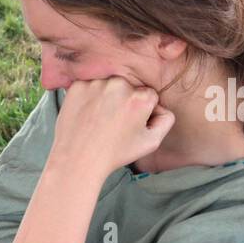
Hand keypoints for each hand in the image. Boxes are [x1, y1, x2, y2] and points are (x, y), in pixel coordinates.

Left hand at [50, 77, 172, 176]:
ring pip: (108, 85)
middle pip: (128, 87)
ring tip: (99, 120)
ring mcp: (96, 83)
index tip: (130, 123)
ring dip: (105, 97)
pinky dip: (88, 97)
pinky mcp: (77, 86)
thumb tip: (160, 106)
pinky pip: (88, 86)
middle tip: (113, 123)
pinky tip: (87, 115)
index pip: (148, 94)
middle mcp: (119, 85)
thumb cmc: (114, 153)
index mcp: (140, 98)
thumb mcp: (151, 142)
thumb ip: (166, 119)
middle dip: (124, 101)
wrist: (78, 159)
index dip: (141, 111)